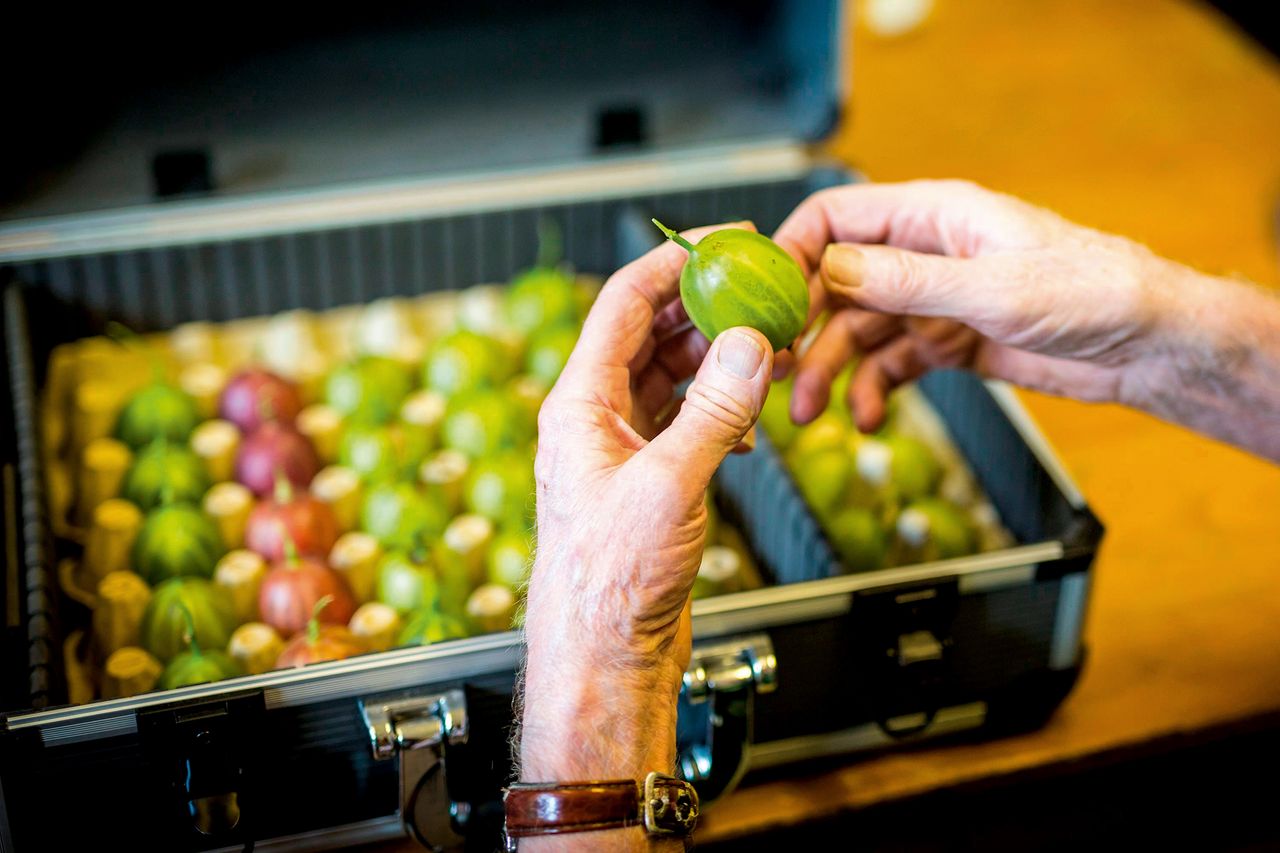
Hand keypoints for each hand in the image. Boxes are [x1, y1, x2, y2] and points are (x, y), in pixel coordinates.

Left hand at [519, 223, 773, 808]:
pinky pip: (684, 418)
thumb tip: (750, 345)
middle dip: (705, 307)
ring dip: (718, 358)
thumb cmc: (612, 583)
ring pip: (670, 375)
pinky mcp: (647, 479)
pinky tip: (751, 419)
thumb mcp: (670, 486)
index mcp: (579, 405)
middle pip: (649, 333)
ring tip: (769, 349)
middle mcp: (594, 418)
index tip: (723, 240)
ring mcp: (620, 448)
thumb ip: (715, 412)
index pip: (623, 304)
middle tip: (761, 290)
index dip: (674, 262)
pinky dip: (720, 407)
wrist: (604, 654)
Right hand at [771, 180, 1279, 459]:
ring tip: (809, 413)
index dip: (790, 252)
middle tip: (775, 372)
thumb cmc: (1089, 293)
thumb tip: (830, 267)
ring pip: (856, 332)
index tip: (760, 300)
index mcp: (931, 217)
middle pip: (835, 283)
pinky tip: (865, 418)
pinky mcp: (946, 344)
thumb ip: (907, 280)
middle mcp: (923, 254)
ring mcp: (932, 301)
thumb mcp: (993, 288)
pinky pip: (889, 365)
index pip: (834, 217)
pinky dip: (870, 391)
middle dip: (802, 328)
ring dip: (828, 371)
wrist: (1146, 346)